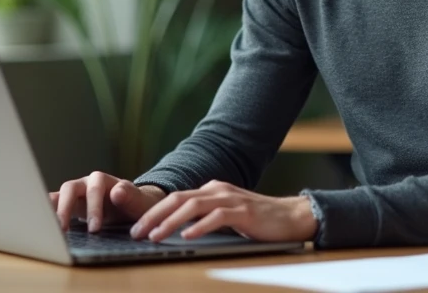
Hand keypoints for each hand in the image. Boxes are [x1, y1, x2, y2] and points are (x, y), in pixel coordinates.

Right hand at [50, 172, 165, 232]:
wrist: (133, 206)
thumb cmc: (136, 203)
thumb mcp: (139, 201)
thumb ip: (130, 196)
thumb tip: (116, 192)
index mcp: (104, 180)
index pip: (95, 188)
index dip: (93, 207)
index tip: (95, 228)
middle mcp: (86, 184)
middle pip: (70, 188)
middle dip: (67, 209)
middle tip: (65, 230)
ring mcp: (75, 194)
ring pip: (58, 196)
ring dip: (52, 210)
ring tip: (47, 229)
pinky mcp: (68, 205)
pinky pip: (53, 205)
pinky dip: (45, 212)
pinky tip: (38, 224)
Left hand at [128, 180, 317, 242]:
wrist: (292, 217)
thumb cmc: (257, 221)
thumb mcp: (225, 216)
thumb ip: (204, 217)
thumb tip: (175, 232)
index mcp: (211, 190)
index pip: (176, 198)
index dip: (153, 212)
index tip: (135, 228)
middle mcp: (218, 190)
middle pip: (179, 199)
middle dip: (154, 215)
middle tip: (135, 232)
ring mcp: (231, 199)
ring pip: (194, 206)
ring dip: (171, 221)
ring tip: (155, 236)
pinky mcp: (244, 211)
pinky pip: (217, 217)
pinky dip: (200, 226)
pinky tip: (188, 237)